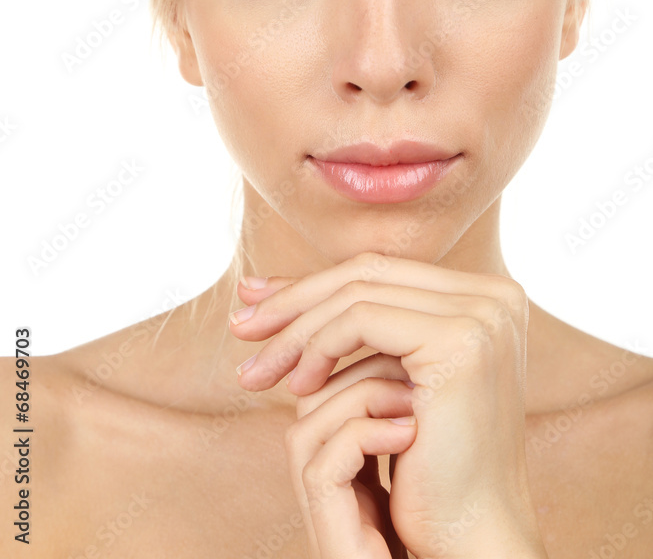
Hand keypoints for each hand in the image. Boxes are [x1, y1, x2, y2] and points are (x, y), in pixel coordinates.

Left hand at [229, 251, 548, 558]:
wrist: (471, 535)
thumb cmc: (428, 464)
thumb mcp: (394, 377)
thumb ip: (364, 324)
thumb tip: (271, 284)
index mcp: (489, 295)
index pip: (383, 270)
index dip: (315, 284)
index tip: (257, 301)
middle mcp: (496, 295)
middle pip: (369, 272)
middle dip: (295, 298)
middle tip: (240, 326)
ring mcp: (483, 314)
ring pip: (359, 292)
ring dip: (296, 330)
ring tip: (258, 371)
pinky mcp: (460, 340)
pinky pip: (363, 319)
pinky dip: (320, 346)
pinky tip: (300, 386)